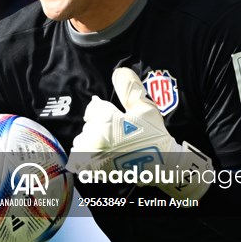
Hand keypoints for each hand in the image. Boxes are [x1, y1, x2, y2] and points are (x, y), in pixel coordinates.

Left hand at [67, 68, 212, 200]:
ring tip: (114, 145)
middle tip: (121, 133)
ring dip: (94, 140)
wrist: (160, 168)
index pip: (94, 107)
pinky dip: (89, 155)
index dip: (105, 110)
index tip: (115, 116)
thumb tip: (120, 71)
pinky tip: (107, 155)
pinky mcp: (90, 171)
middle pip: (89, 124)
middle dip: (101, 125)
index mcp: (105, 121)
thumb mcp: (145, 109)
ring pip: (83, 141)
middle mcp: (93, 139)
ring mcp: (90, 157)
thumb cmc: (154, 137)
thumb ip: (130, 89)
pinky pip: (81, 158)